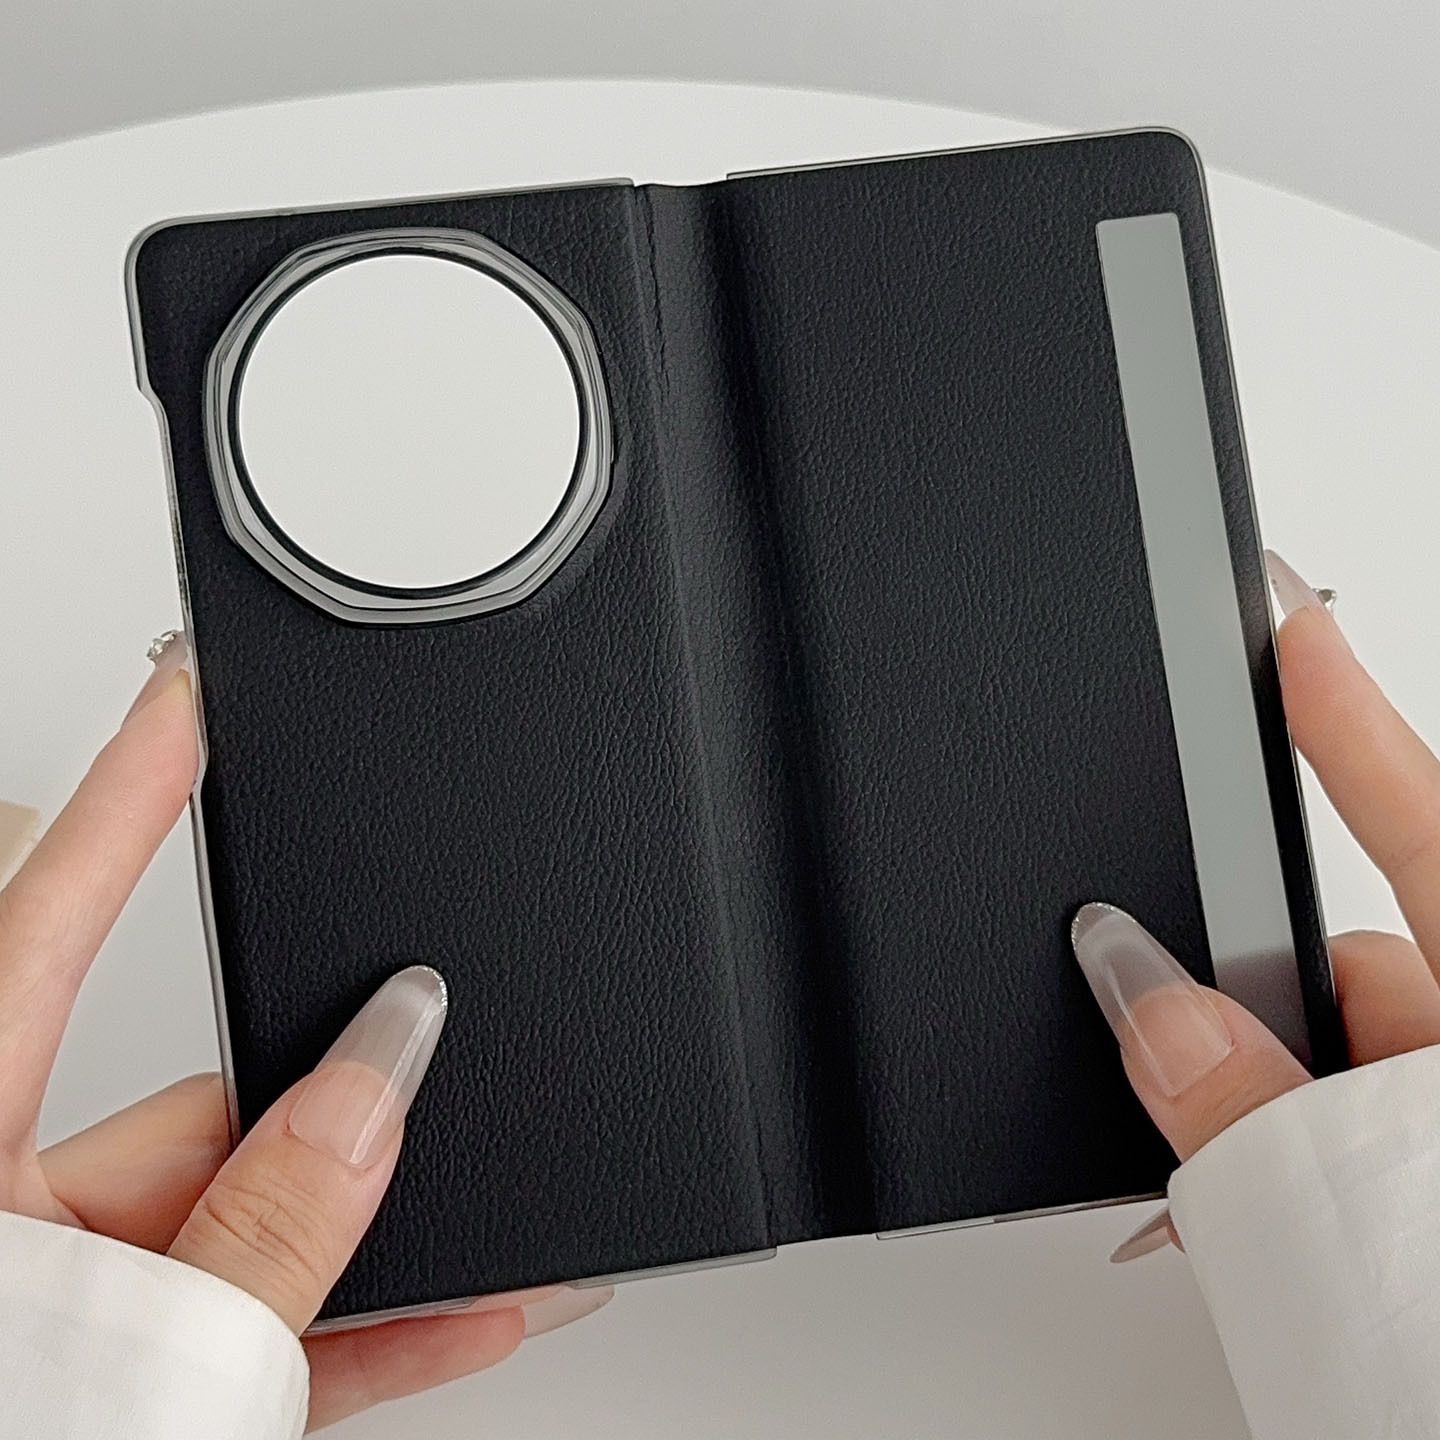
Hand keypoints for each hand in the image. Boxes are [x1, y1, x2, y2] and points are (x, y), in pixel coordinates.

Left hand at [0, 632, 611, 1429]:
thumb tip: (385, 1079)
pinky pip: (280, 1335)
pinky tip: (483, 1301)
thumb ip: (267, 1229)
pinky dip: (382, 1326)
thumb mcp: (125, 1363)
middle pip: (202, 1106)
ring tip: (511, 1201)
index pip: (44, 922)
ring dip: (393, 1221)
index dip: (129, 794)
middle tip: (437, 1027)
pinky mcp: (137, 1387)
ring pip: (263, 1228)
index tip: (192, 695)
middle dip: (335, 1081)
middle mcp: (6, 1224)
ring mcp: (73, 1312)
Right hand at [1073, 551, 1439, 1261]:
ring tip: (1223, 1219)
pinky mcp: (1432, 1191)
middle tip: (1180, 1074)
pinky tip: (1249, 1236)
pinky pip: (1351, 1142)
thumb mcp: (1363, 1215)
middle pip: (1357, 965)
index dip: (1341, 708)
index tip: (1288, 616)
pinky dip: (1286, 1173)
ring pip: (1341, 1069)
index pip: (1421, 813)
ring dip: (1260, 1115)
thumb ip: (1246, 1100)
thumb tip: (1142, 997)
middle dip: (1255, 1005)